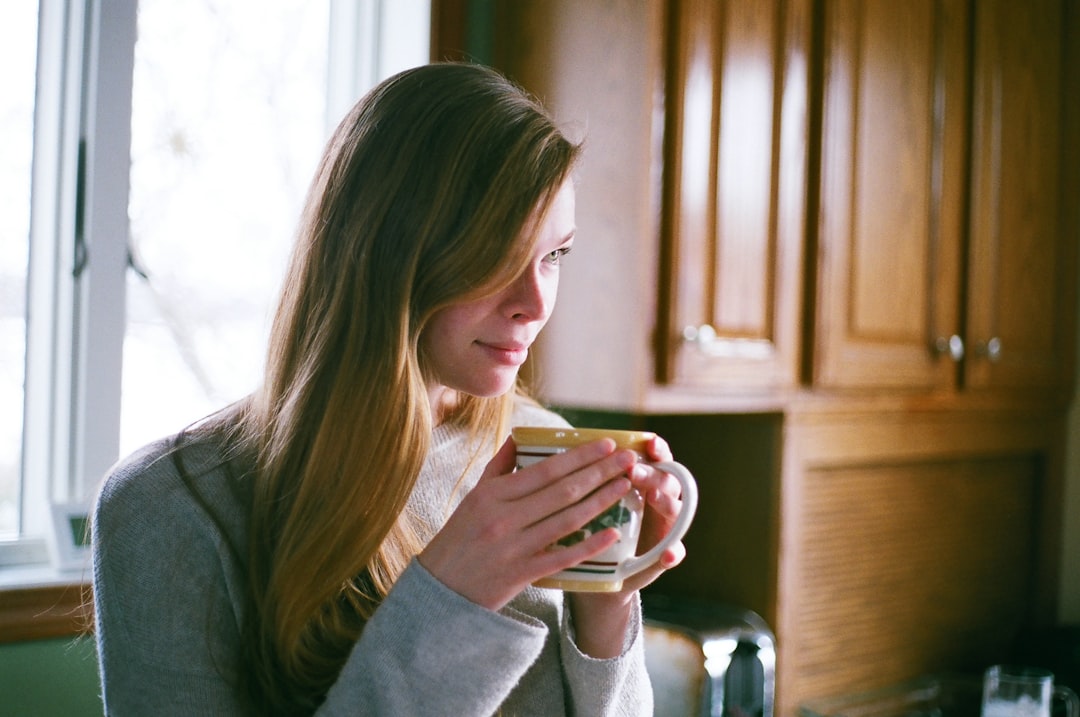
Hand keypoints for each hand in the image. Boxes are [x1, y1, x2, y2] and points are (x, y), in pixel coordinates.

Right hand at [418, 436, 639, 610]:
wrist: (440, 590)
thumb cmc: (459, 539)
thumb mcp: (473, 497)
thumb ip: (498, 467)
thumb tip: (519, 436)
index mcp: (492, 495)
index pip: (545, 470)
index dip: (580, 456)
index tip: (608, 444)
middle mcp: (504, 518)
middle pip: (562, 491)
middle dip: (600, 472)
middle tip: (629, 459)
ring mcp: (514, 548)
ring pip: (567, 520)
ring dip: (601, 501)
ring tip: (626, 485)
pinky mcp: (521, 575)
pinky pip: (562, 557)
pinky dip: (589, 545)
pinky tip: (613, 532)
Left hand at [568, 434, 686, 657]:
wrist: (598, 575)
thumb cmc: (585, 527)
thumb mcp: (578, 498)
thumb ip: (567, 471)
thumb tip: (527, 442)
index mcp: (641, 480)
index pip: (654, 457)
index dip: (655, 447)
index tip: (646, 440)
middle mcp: (657, 501)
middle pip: (666, 480)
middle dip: (654, 472)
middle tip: (635, 468)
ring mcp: (660, 531)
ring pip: (674, 513)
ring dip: (666, 504)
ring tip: (654, 496)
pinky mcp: (657, 560)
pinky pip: (672, 555)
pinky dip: (672, 554)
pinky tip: (667, 555)